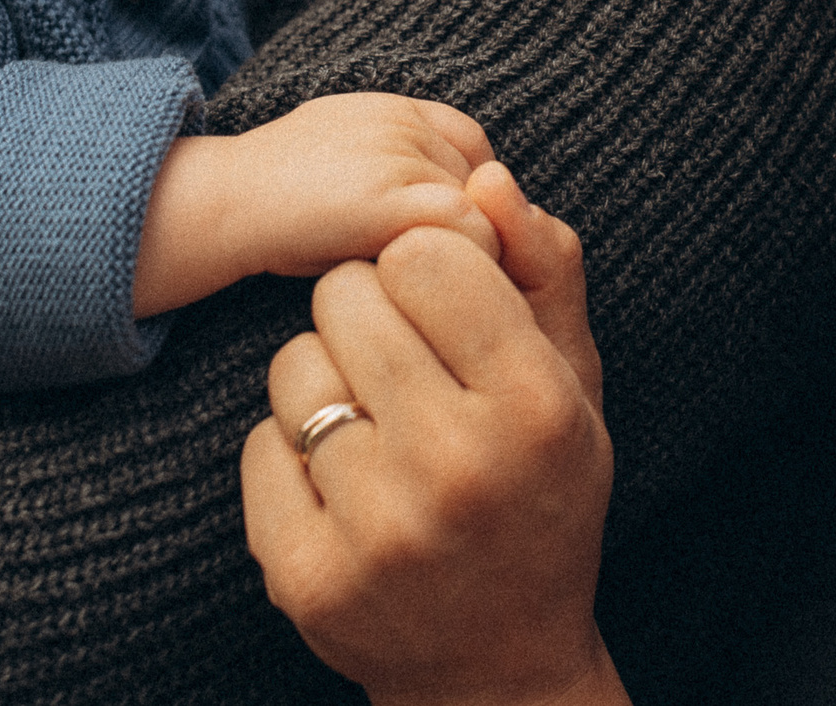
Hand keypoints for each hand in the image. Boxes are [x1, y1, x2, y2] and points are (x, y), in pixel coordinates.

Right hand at [133, 95, 498, 318]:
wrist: (219, 207)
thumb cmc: (276, 205)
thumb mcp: (346, 164)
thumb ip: (399, 167)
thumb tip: (456, 203)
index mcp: (395, 107)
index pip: (474, 145)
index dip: (468, 194)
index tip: (446, 238)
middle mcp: (406, 122)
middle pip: (483, 181)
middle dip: (473, 228)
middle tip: (445, 274)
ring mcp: (402, 157)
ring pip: (486, 212)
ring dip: (471, 254)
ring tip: (432, 288)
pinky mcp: (395, 201)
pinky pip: (472, 235)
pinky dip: (464, 267)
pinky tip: (426, 296)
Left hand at [242, 165, 624, 705]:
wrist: (497, 666)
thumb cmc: (541, 496)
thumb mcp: (575, 385)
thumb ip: (544, 270)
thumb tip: (487, 177)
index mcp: (534, 408)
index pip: (426, 254)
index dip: (427, 266)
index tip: (443, 304)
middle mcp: (456, 467)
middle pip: (348, 294)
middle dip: (369, 309)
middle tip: (403, 362)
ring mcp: (376, 528)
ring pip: (295, 363)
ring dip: (326, 377)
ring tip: (375, 424)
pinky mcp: (306, 576)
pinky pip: (261, 442)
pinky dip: (292, 450)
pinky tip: (342, 483)